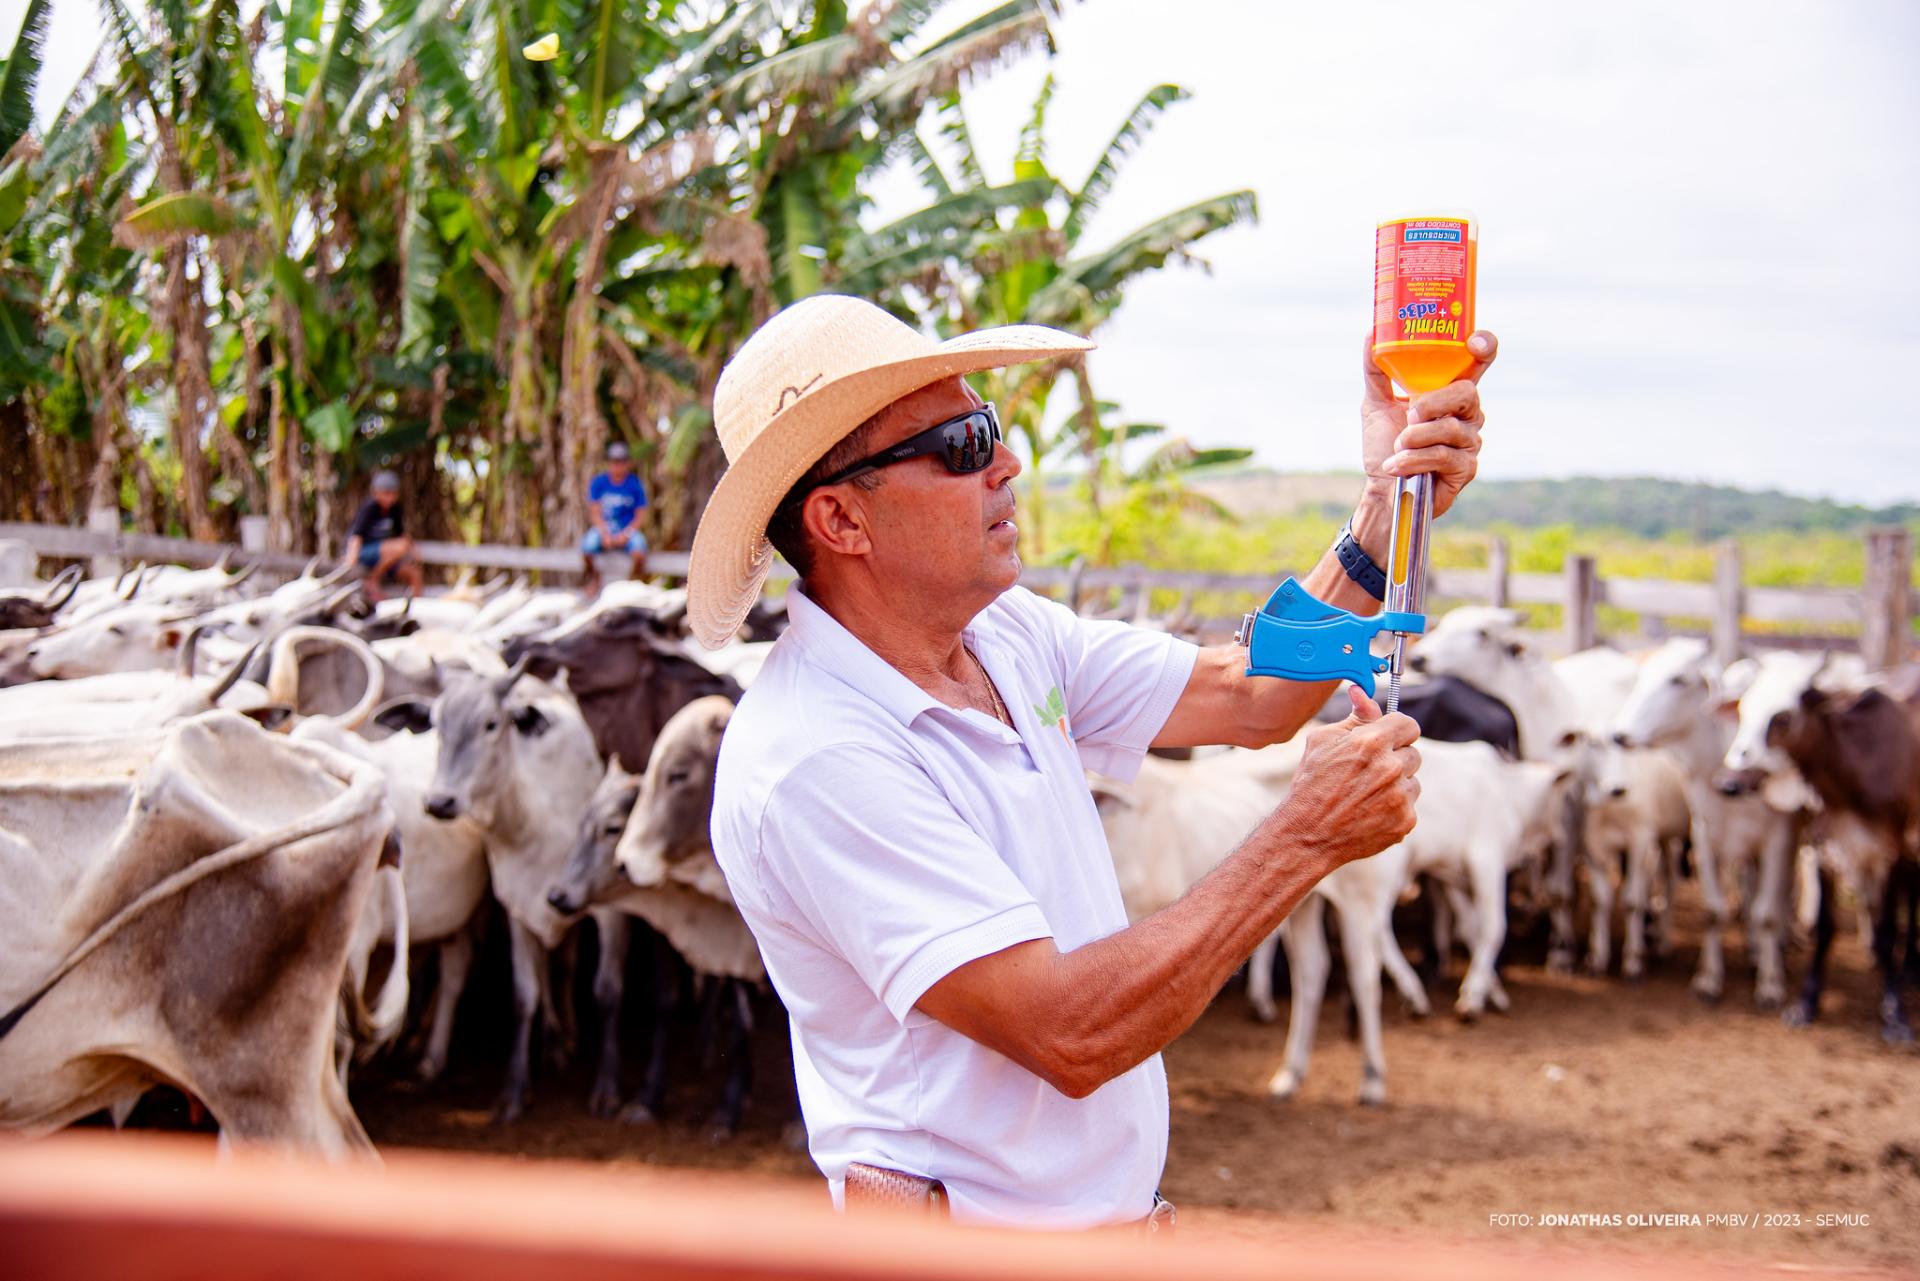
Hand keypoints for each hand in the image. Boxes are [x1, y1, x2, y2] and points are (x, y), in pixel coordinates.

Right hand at [1273, 685, 1419, 871]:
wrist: (1307, 834)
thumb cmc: (1311, 784)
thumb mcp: (1323, 741)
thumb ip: (1354, 717)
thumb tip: (1363, 693)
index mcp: (1373, 742)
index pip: (1409, 725)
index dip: (1398, 731)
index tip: (1390, 738)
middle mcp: (1391, 767)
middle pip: (1413, 754)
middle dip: (1395, 759)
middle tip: (1369, 771)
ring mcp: (1400, 797)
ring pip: (1412, 782)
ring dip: (1396, 785)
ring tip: (1365, 795)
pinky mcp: (1405, 821)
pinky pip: (1409, 807)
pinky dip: (1394, 809)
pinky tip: (1369, 812)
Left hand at [1359, 330, 1495, 520]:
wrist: (1382, 489)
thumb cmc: (1384, 445)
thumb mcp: (1376, 403)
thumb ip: (1376, 370)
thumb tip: (1371, 332)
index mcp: (1450, 392)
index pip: (1478, 363)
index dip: (1485, 347)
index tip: (1474, 342)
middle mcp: (1467, 414)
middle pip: (1467, 393)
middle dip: (1433, 403)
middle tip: (1409, 415)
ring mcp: (1469, 441)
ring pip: (1450, 427)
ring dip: (1414, 437)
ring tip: (1396, 447)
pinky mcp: (1466, 468)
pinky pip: (1443, 456)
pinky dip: (1413, 460)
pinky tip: (1396, 465)